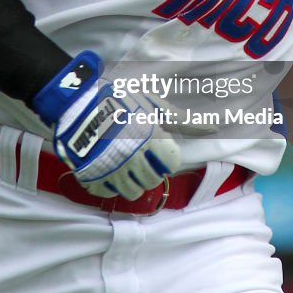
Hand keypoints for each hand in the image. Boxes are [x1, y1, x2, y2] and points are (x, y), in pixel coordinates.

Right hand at [31, 51, 180, 200]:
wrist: (78, 100)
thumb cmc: (119, 99)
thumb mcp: (152, 104)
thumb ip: (182, 120)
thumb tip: (215, 128)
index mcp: (150, 139)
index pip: (171, 164)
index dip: (166, 155)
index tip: (157, 148)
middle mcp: (134, 158)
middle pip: (153, 180)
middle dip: (150, 169)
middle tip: (140, 155)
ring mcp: (112, 170)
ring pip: (133, 191)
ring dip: (132, 180)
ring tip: (124, 163)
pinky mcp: (92, 177)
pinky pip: (108, 194)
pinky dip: (109, 185)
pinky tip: (108, 169)